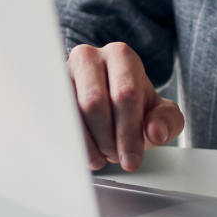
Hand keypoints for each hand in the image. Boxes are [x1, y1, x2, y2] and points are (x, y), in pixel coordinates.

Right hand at [67, 42, 183, 171]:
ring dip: (88, 144)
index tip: (131, 160)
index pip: (125, 93)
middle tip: (116, 157)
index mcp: (121, 55)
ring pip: (71, 113)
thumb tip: (155, 131)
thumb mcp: (160, 113)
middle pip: (95, 102)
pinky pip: (54, 120)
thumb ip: (168, 121)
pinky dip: (71, 143)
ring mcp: (64, 72)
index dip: (129, 132)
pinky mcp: (47, 91)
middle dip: (108, 139)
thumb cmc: (134, 108)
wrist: (109, 104)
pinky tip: (84, 153)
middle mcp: (90, 56)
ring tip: (102, 156)